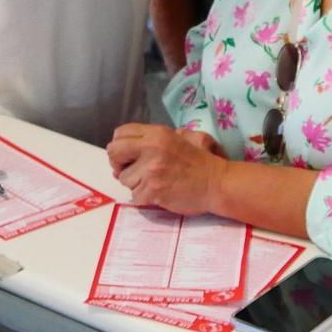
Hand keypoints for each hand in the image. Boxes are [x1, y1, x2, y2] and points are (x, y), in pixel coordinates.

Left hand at [107, 124, 225, 214]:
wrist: (217, 183)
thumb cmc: (201, 162)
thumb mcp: (182, 137)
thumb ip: (157, 138)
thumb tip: (130, 148)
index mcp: (157, 133)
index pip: (121, 133)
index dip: (120, 146)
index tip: (128, 156)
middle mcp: (151, 148)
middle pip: (114, 152)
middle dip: (118, 163)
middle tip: (130, 170)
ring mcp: (151, 170)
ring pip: (124, 178)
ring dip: (135, 184)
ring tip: (154, 183)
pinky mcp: (153, 190)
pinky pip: (135, 196)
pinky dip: (144, 198)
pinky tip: (159, 193)